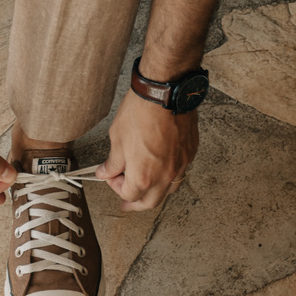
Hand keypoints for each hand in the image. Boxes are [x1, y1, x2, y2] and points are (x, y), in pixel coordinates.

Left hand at [96, 92, 197, 210]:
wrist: (165, 92)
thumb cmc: (140, 112)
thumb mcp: (117, 138)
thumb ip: (112, 161)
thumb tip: (105, 172)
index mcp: (143, 176)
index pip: (128, 196)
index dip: (116, 188)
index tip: (111, 176)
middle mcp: (165, 176)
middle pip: (150, 202)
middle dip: (136, 202)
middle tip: (127, 202)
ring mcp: (180, 165)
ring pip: (169, 190)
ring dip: (154, 191)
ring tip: (145, 185)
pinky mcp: (190, 153)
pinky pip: (180, 172)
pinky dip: (169, 174)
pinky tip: (160, 165)